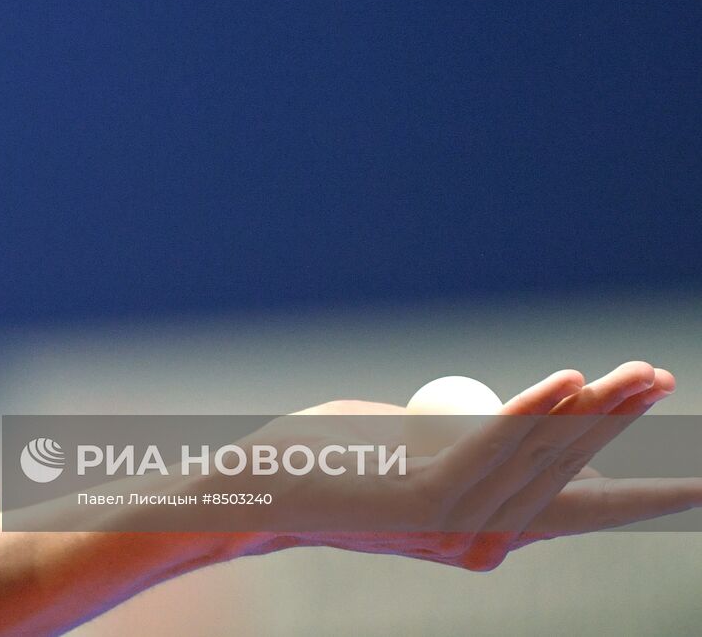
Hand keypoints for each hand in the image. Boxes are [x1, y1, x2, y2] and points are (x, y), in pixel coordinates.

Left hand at [215, 361, 694, 570]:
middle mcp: (476, 536)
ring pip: (540, 455)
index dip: (642, 491)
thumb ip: (466, 437)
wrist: (250, 489)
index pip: (575, 507)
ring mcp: (450, 522)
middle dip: (621, 423)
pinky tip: (568, 380)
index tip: (700, 480)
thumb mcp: (408, 441)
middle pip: (568, 472)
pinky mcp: (421, 499)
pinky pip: (488, 446)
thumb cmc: (320, 460)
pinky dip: (530, 410)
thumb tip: (517, 419)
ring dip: (593, 407)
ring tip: (639, 371)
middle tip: (661, 376)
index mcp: (477, 527)